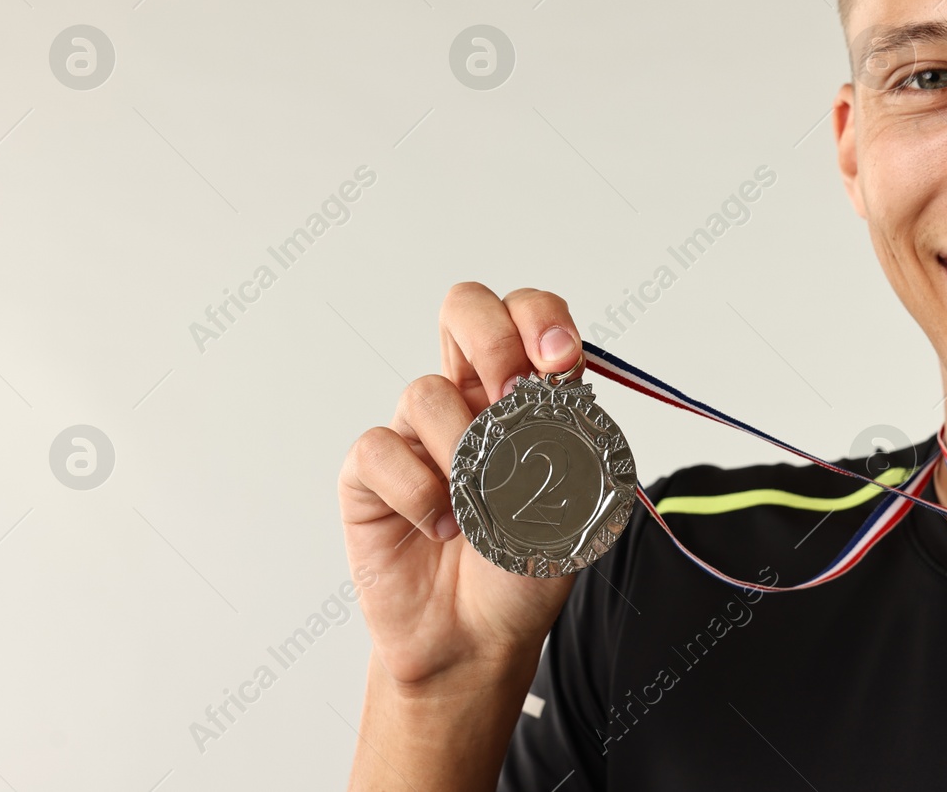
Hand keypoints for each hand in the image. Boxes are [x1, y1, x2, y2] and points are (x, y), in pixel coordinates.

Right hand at [339, 283, 584, 690]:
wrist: (478, 637)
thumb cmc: (526, 567)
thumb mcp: (576, 503)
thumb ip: (568, 438)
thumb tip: (544, 388)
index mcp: (524, 395)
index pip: (527, 316)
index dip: (540, 319)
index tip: (558, 362)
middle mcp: (469, 400)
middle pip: (465, 308)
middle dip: (492, 338)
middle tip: (512, 395)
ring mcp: (417, 432)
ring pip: (426, 392)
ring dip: (464, 454)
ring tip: (479, 511)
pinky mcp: (370, 473)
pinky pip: (381, 448)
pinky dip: (419, 493)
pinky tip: (442, 529)